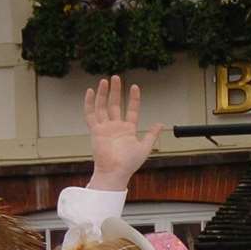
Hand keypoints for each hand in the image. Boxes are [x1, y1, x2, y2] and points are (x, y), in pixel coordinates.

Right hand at [84, 75, 163, 191]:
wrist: (115, 172)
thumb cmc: (129, 164)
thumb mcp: (145, 148)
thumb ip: (151, 135)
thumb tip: (160, 124)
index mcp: (128, 130)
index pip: (131, 109)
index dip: (133, 98)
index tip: (135, 87)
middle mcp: (115, 126)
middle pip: (114, 104)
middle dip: (116, 91)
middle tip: (116, 77)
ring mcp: (105, 127)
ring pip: (102, 106)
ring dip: (103, 93)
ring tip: (105, 80)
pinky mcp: (95, 130)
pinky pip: (90, 114)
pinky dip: (90, 103)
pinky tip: (91, 92)